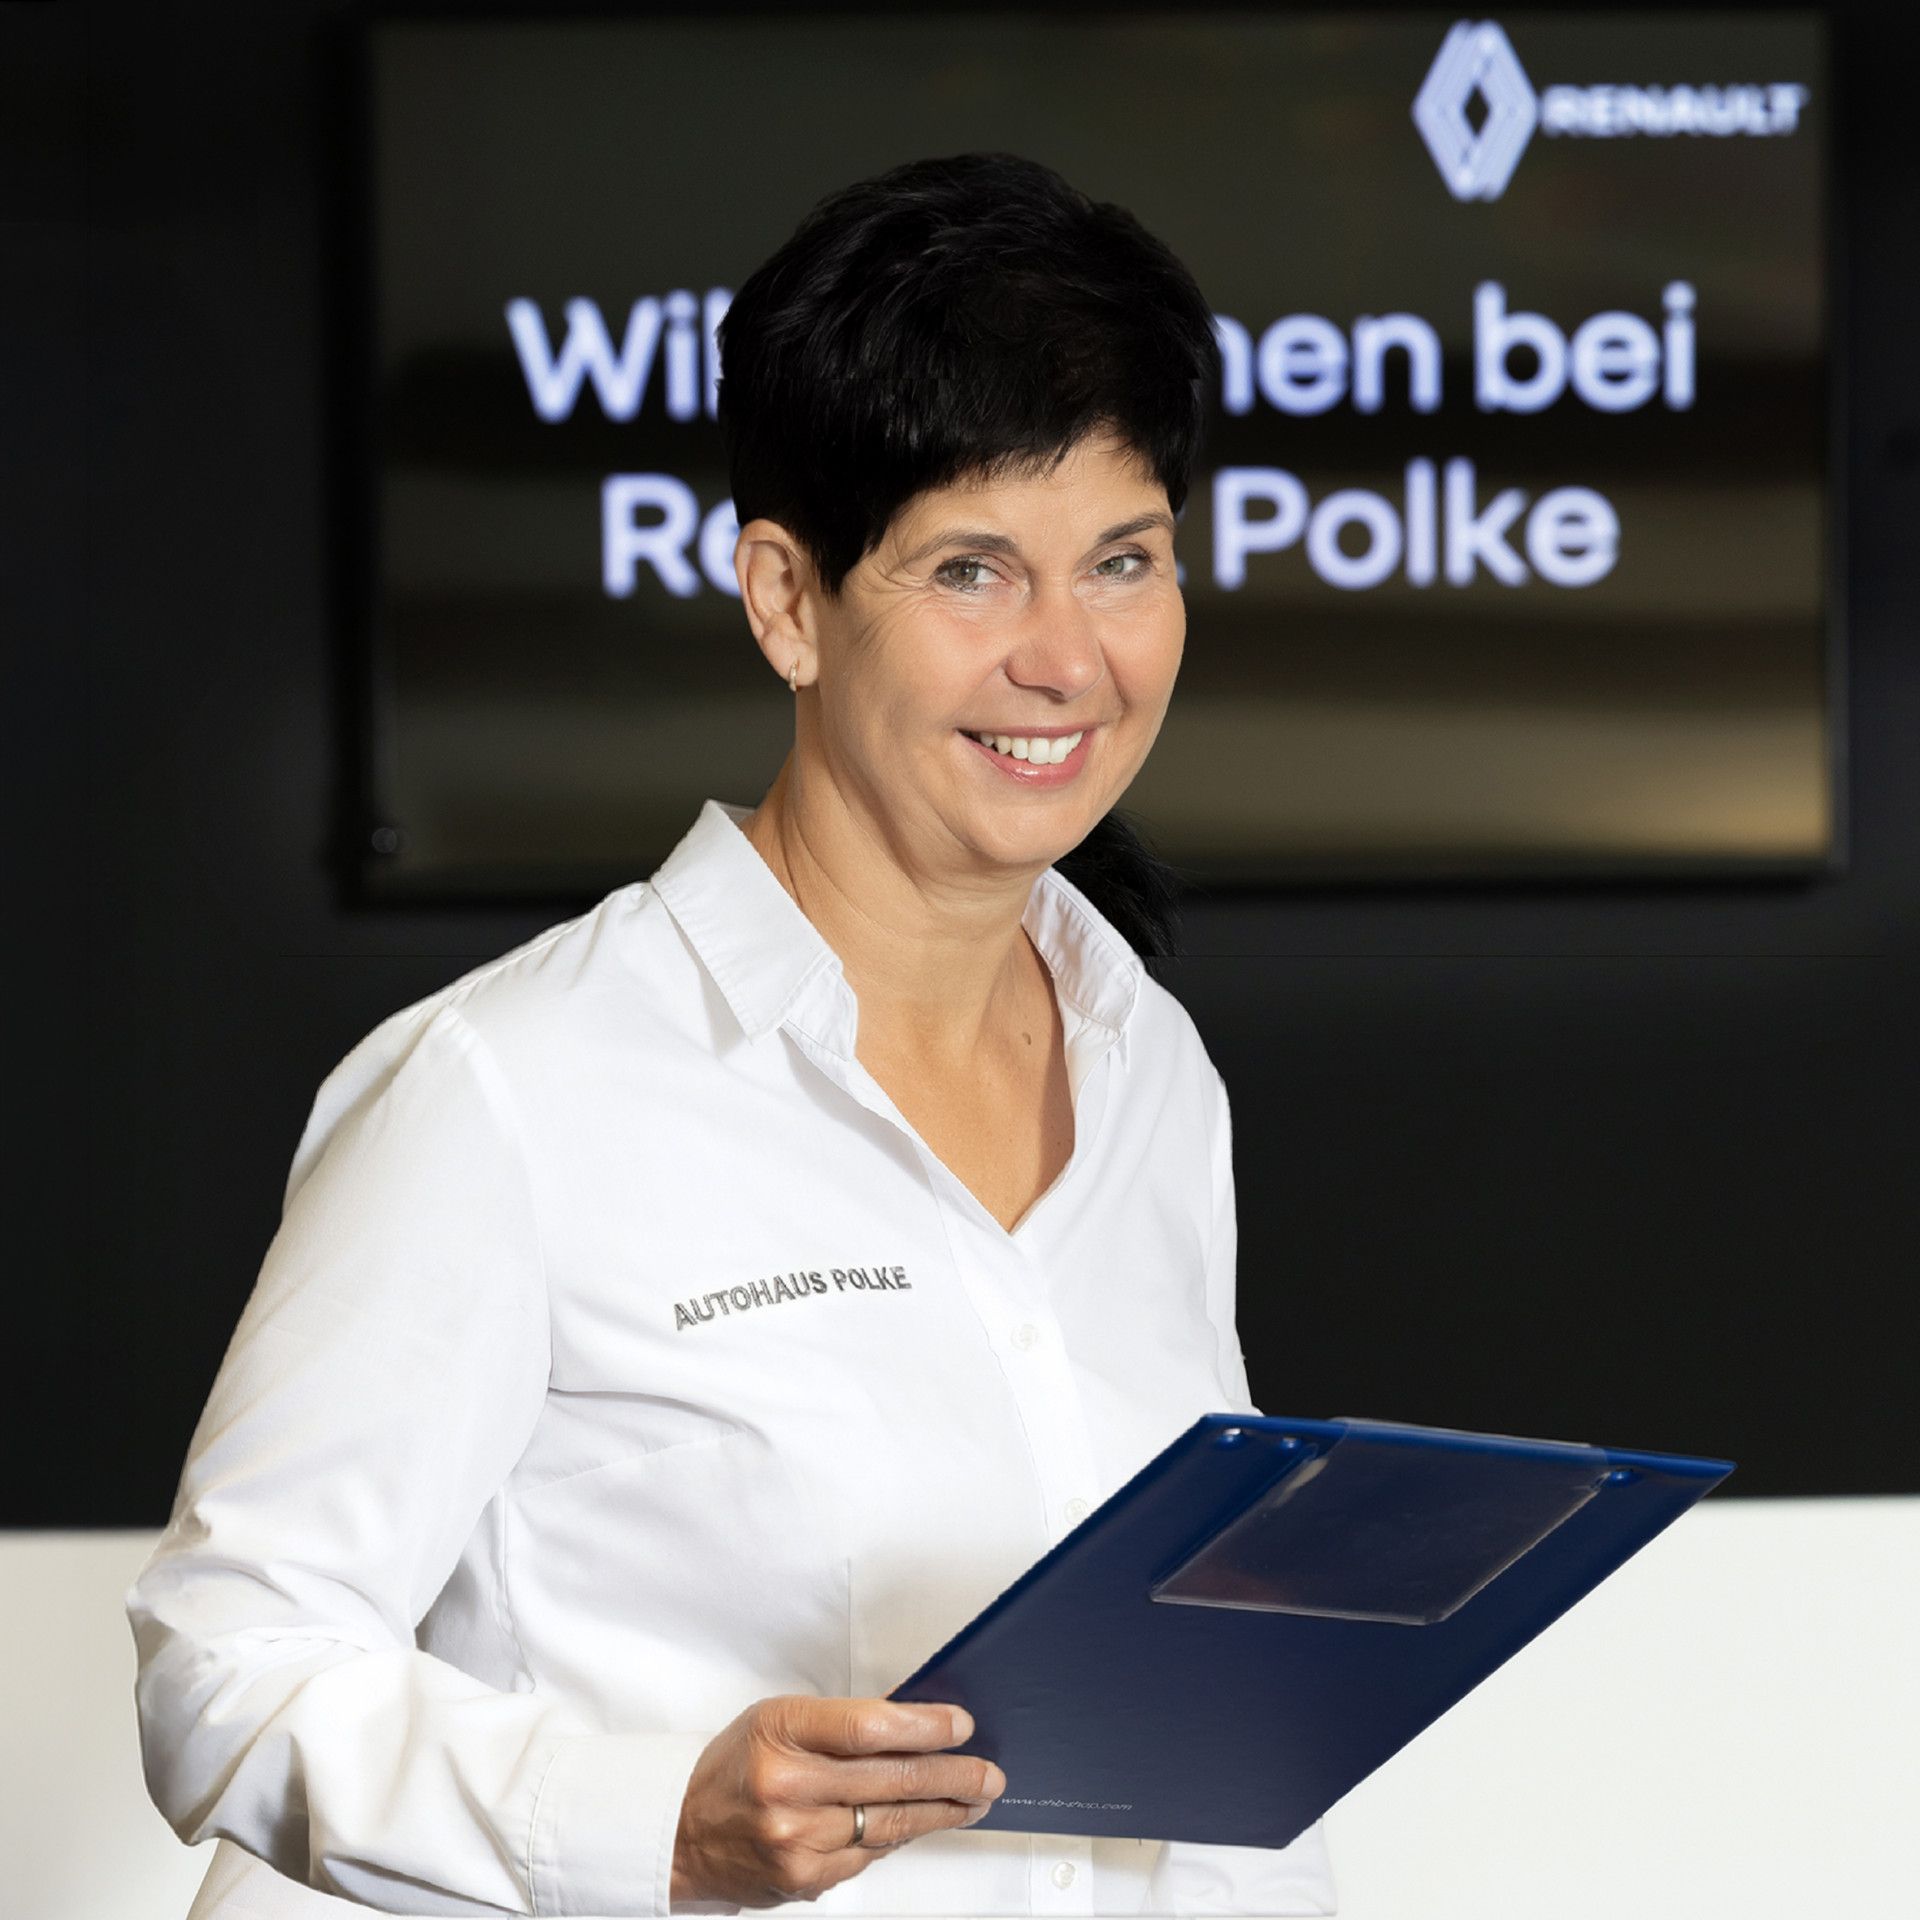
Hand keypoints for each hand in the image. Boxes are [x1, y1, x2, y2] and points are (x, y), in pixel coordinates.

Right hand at [669, 1694, 1005, 1907]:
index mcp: (782, 1733)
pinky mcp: (805, 1880)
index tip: (960, 1725)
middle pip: (891, 1780)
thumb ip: (841, 1725)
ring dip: (939, 1812)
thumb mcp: (778, 1721)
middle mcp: (789, 1789)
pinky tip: (919, 1824)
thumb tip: (913, 1725)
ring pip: (889, 1824)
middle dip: (952, 1777)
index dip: (925, 1727)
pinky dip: (896, 1837)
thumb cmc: (733, 1767)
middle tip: (988, 1774)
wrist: (680, 1833)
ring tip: (972, 1801)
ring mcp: (797, 1842)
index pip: (870, 1728)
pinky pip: (868, 1856)